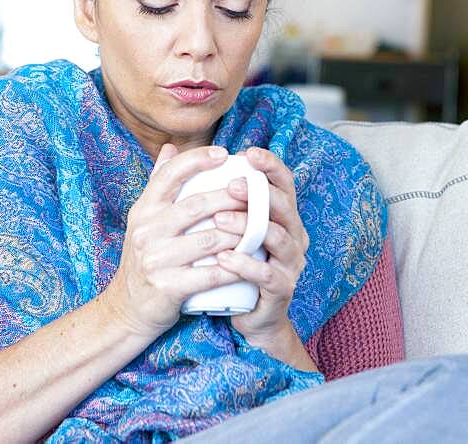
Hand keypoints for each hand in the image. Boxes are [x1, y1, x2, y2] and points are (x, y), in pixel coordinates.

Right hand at [104, 144, 247, 338]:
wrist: (127, 308)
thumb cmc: (145, 258)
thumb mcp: (144, 219)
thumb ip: (158, 183)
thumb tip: (170, 147)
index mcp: (144, 210)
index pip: (170, 174)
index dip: (197, 160)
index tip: (224, 154)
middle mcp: (147, 231)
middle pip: (197, 205)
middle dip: (232, 197)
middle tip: (258, 192)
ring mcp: (156, 259)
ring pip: (210, 239)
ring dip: (240, 232)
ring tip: (263, 225)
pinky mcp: (168, 287)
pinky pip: (210, 274)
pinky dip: (234, 267)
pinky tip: (252, 261)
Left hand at [214, 146, 309, 348]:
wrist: (250, 315)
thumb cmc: (234, 264)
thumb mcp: (225, 226)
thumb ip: (206, 190)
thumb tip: (173, 151)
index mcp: (282, 216)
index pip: (283, 183)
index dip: (270, 166)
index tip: (248, 153)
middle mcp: (293, 235)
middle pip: (285, 206)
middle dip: (259, 193)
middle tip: (230, 185)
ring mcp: (290, 263)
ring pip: (278, 238)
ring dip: (248, 226)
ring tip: (219, 220)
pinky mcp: (282, 290)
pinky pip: (267, 275)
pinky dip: (245, 265)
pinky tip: (223, 259)